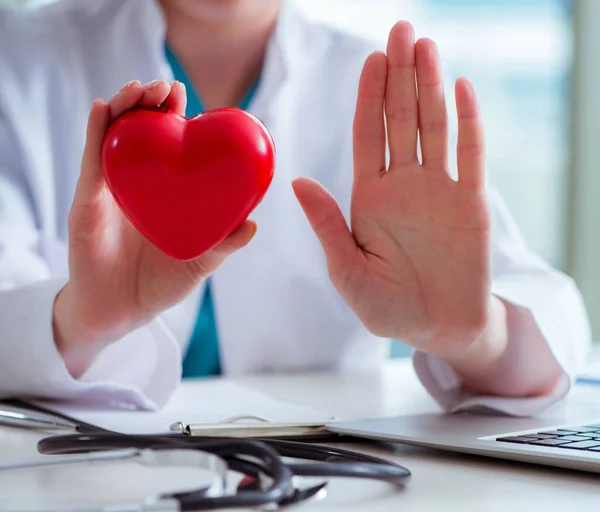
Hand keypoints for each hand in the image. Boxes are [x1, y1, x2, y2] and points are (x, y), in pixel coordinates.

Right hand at [53, 80, 255, 375]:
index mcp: (162, 190)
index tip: (185, 97)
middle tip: (163, 87)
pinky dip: (95, 134)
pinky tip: (102, 109)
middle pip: (139, 131)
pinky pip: (91, 163)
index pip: (167, 143)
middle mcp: (135, 183)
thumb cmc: (160, 284)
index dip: (174, 116)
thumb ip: (224, 244)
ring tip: (139, 90)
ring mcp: (110, 190)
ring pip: (113, 137)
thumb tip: (253, 225)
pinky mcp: (87, 202)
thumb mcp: (199, 262)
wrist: (122, 311)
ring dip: (124, 107)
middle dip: (149, 102)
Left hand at [293, 22, 494, 360]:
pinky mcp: (471, 202)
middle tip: (401, 30)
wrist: (437, 327)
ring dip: (431, 86)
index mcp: (370, 196)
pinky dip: (470, 122)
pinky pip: (472, 154)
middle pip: (400, 118)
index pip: (368, 135)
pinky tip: (462, 89)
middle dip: (400, 75)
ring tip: (426, 46)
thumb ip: (327, 225)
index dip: (369, 97)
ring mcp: (439, 189)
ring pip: (434, 126)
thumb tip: (296, 182)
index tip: (372, 59)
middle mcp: (404, 184)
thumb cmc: (387, 307)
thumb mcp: (348, 270)